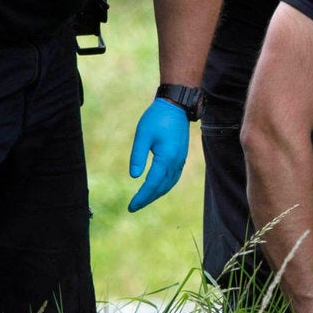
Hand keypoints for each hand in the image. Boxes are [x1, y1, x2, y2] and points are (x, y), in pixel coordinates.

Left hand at [127, 97, 191, 211]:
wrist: (176, 106)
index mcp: (166, 158)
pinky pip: (173, 178)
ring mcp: (181, 160)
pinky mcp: (181, 157)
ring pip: (169, 184)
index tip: (131, 206)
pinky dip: (164, 186)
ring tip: (144, 200)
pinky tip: (157, 187)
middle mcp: (176, 162)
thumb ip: (138, 156)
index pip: (152, 184)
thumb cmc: (157, 117)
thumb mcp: (142, 135)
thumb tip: (134, 176)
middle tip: (134, 207)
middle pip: (161, 188)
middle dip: (148, 199)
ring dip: (156, 194)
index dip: (142, 197)